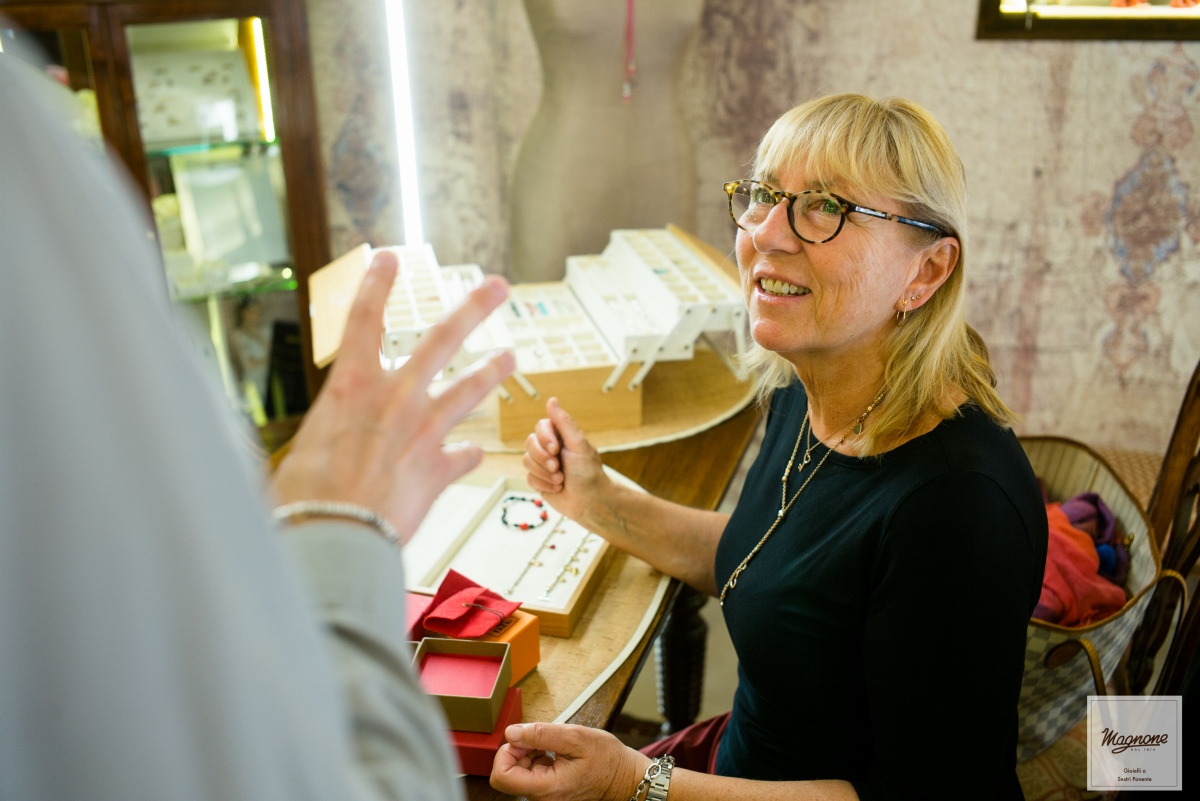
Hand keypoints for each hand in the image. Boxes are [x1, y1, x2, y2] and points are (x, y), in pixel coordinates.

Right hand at [271, 250, 513, 542]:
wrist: (334, 538)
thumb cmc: (304, 499)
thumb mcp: (305, 447)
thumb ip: (328, 431)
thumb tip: (323, 438)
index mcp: (351, 386)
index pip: (364, 319)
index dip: (377, 284)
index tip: (389, 258)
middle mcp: (394, 398)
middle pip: (442, 340)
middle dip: (474, 308)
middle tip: (498, 286)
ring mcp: (423, 430)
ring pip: (470, 389)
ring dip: (492, 370)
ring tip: (511, 355)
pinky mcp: (439, 468)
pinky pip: (463, 455)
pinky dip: (467, 453)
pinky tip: (473, 451)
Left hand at [490, 722, 649, 800]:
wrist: (623, 777)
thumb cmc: (606, 759)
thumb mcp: (576, 737)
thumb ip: (541, 734)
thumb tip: (512, 733)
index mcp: (547, 788)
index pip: (501, 777)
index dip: (506, 753)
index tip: (524, 739)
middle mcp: (542, 799)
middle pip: (507, 773)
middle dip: (519, 750)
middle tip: (543, 740)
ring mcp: (544, 798)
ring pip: (517, 772)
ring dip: (529, 753)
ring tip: (553, 747)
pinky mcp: (547, 792)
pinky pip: (529, 774)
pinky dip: (536, 758)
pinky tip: (554, 753)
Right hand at [523, 398, 611, 522]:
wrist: (590, 502)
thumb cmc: (589, 473)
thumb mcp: (578, 444)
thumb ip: (563, 422)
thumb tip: (552, 400)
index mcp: (561, 436)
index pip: (541, 426)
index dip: (545, 437)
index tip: (556, 448)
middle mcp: (550, 448)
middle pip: (530, 442)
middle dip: (543, 457)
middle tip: (558, 467)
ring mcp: (543, 464)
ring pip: (527, 460)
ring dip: (544, 473)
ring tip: (561, 479)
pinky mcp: (539, 480)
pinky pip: (529, 477)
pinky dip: (544, 483)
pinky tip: (558, 487)